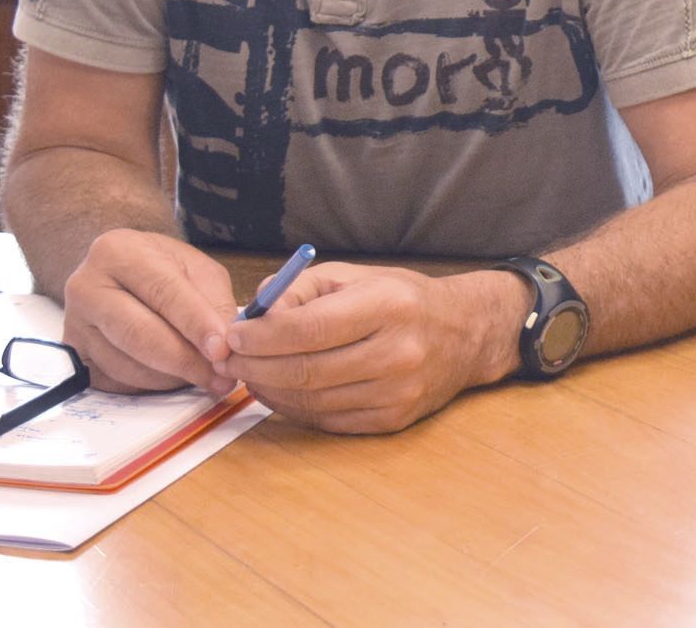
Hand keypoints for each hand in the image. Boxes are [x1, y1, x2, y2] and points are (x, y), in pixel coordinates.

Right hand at [60, 229, 238, 394]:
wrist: (120, 276)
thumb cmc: (164, 270)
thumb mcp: (197, 270)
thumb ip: (214, 304)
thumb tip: (225, 349)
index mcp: (117, 252)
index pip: (161, 291)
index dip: (195, 324)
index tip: (222, 349)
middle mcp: (86, 286)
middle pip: (138, 333)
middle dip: (186, 360)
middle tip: (222, 377)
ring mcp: (74, 324)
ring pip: (128, 365)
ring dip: (172, 377)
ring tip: (205, 375)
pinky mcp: (75, 356)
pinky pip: (116, 382)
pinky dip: (152, 385)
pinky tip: (173, 375)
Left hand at [216, 264, 526, 433]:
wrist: (467, 334)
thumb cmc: (404, 299)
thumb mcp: (356, 274)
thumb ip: (301, 288)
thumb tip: (253, 313)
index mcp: (387, 305)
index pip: (309, 328)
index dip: (262, 336)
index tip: (233, 335)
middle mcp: (397, 351)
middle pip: (306, 370)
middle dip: (255, 367)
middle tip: (229, 360)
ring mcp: (398, 392)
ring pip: (312, 401)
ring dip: (270, 390)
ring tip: (250, 374)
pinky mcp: (394, 420)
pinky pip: (328, 420)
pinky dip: (296, 408)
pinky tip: (281, 391)